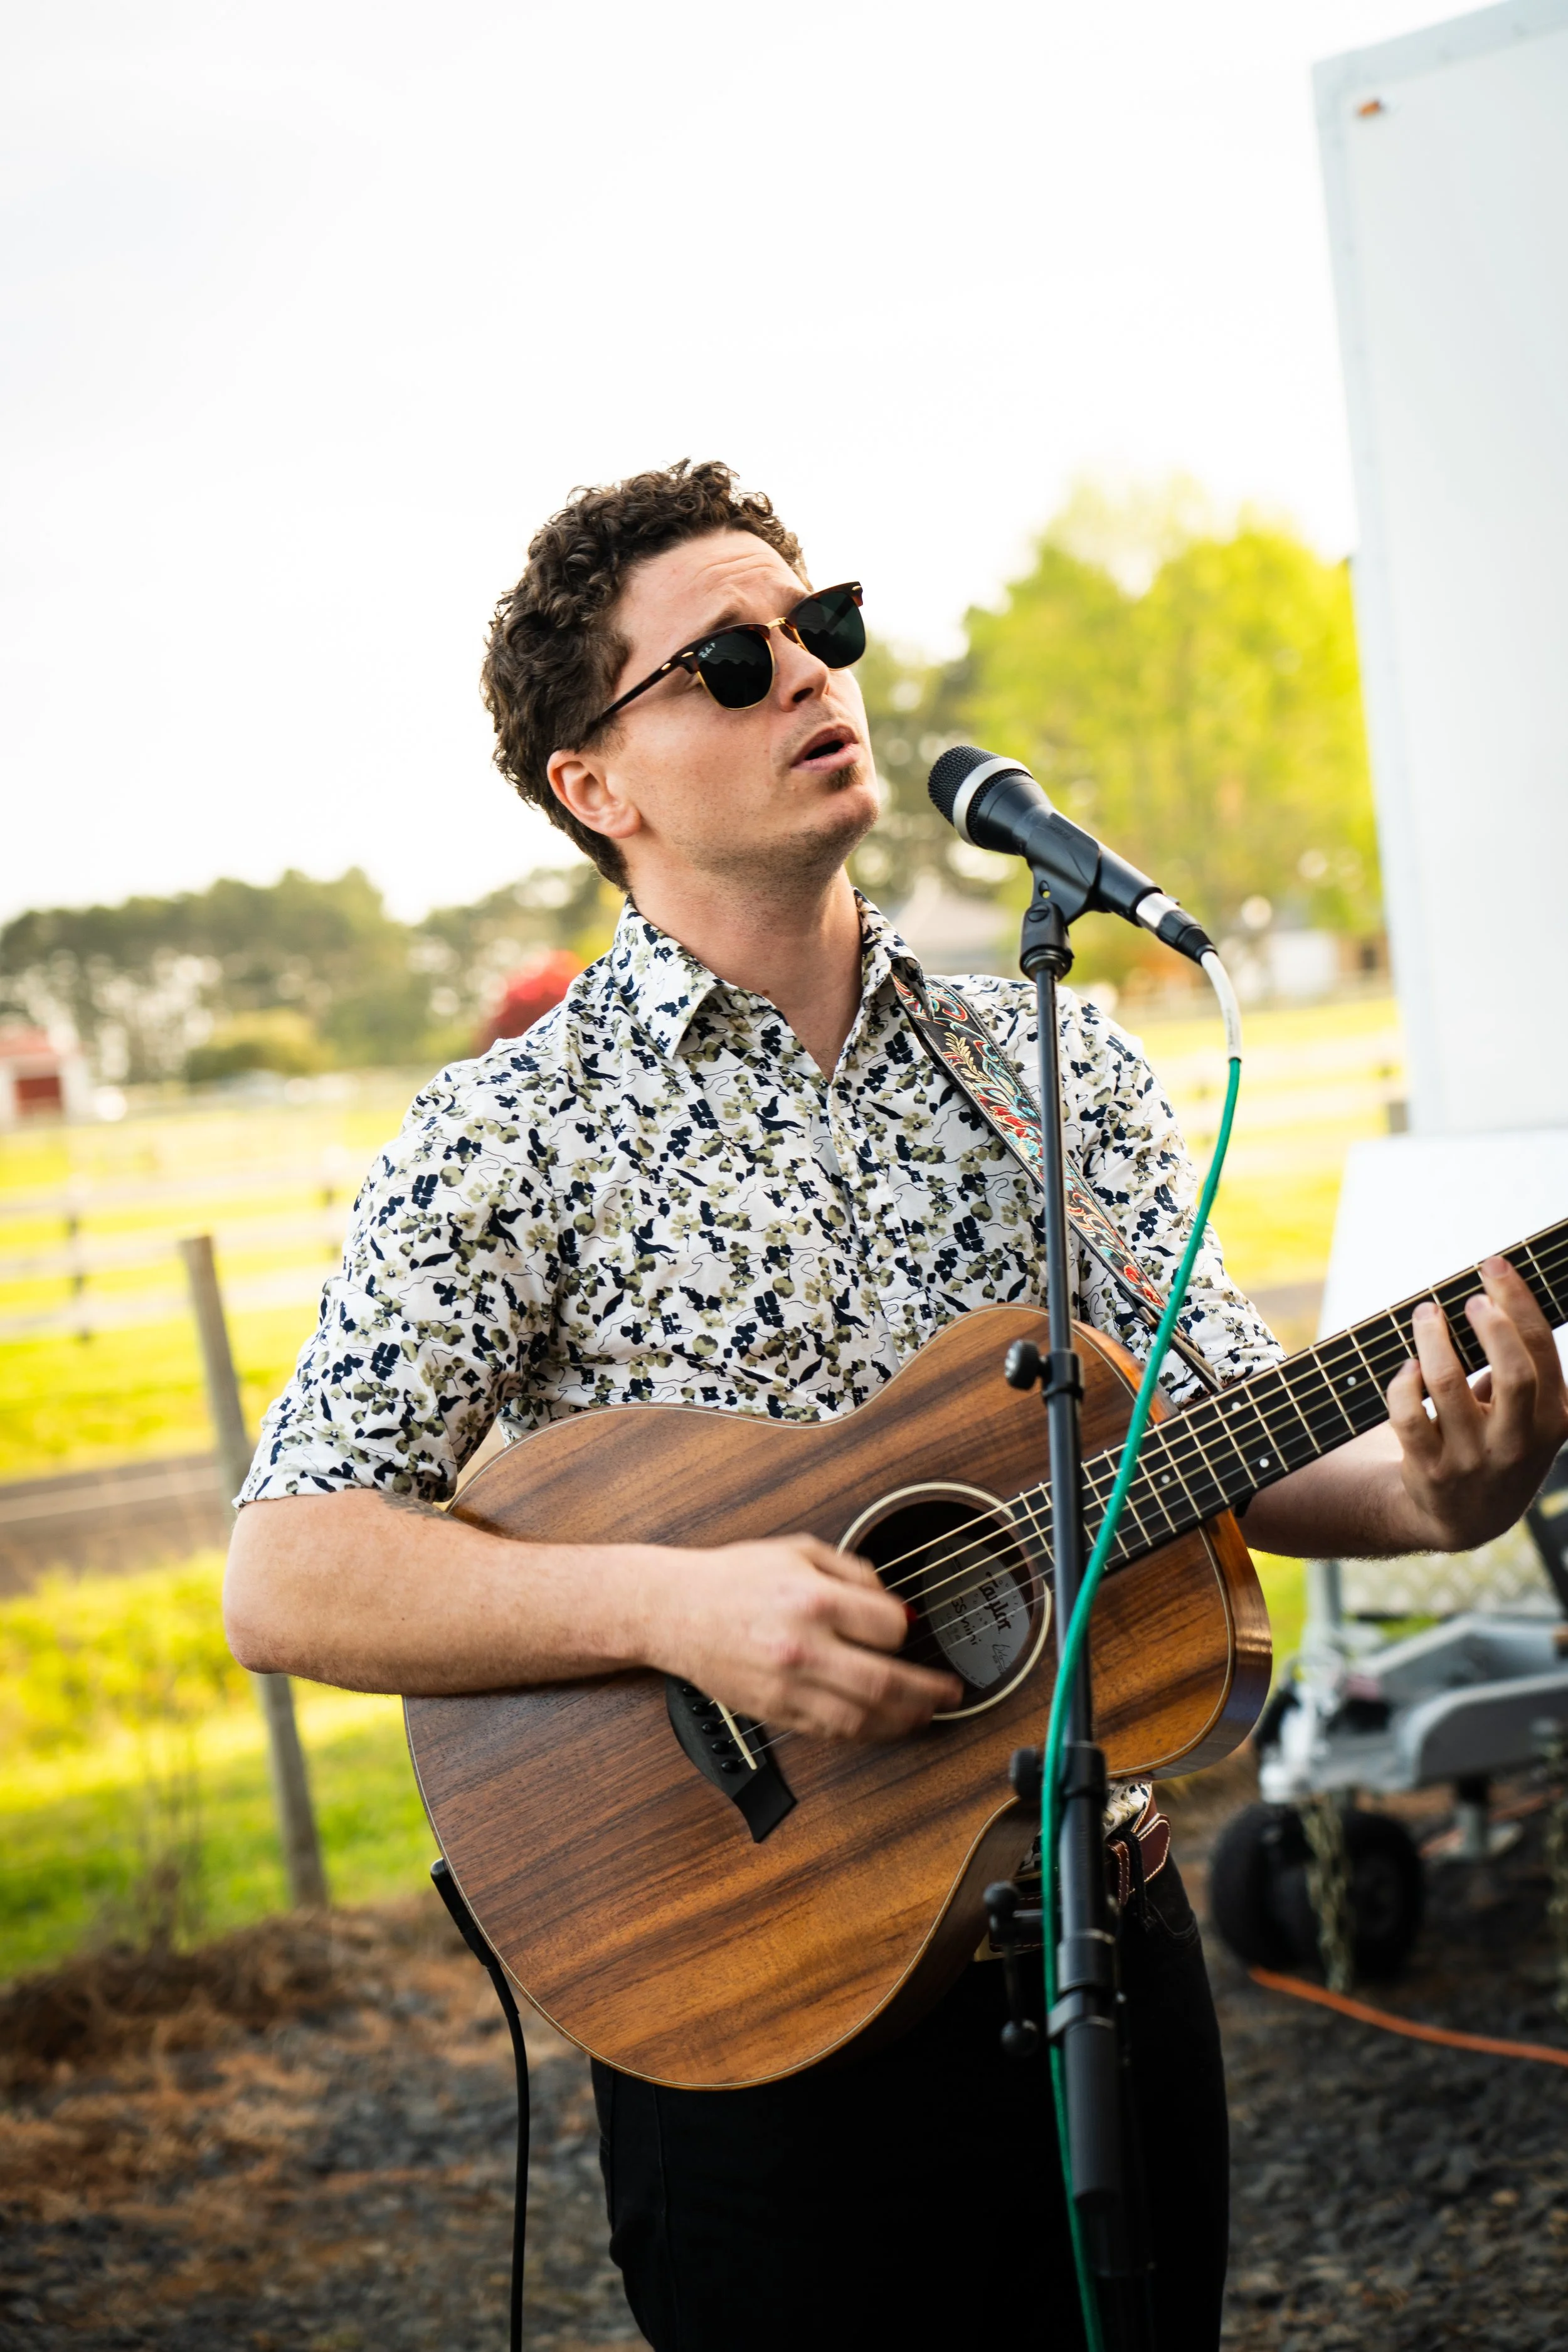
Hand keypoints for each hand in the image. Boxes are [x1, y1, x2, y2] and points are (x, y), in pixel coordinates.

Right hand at [645, 1535, 962, 1741]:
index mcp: (812, 1599)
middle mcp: (803, 1646)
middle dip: (927, 1690)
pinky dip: (865, 1731)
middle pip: (884, 1681)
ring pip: (862, 1718)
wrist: (675, 1611)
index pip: (888, 1624)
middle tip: (950, 1690)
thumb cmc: (733, 1578)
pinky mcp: (776, 1711)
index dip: (908, 1628)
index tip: (911, 1628)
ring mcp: (788, 1685)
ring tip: (926, 1714)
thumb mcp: (798, 1549)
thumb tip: (892, 1601)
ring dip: (904, 1720)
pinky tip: (883, 1724)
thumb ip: (852, 1570)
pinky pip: (831, 1731)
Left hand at [1387, 1257, 1567, 1550]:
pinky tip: (1406, 1367)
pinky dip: (1402, 1383)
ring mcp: (1474, 1459)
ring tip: (1426, 1315)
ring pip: (1447, 1384)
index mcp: (1553, 1419)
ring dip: (1432, 1340)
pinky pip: (1408, 1415)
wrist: (1464, 1517)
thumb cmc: (1499, 1443)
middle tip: (1466, 1298)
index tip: (1494, 1266)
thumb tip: (1501, 1291)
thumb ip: (1526, 1368)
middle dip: (1489, 1324)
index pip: (1540, 1350)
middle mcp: (1519, 1441)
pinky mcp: (1431, 1471)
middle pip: (1512, 1370)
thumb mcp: (1532, 1417)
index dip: (1517, 1301)